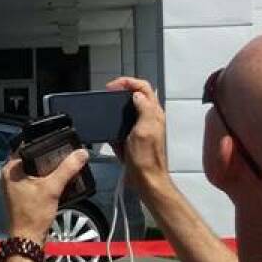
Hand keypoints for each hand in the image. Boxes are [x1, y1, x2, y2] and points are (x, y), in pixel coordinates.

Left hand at [0, 148, 89, 240]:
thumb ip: (67, 169)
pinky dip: (45, 178)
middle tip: (64, 153)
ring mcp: (14, 185)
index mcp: (10, 170)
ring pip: (34, 169)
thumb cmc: (34, 214)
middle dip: (48, 156)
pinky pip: (34, 179)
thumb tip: (81, 153)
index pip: (26, 147)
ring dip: (48, 168)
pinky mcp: (21, 194)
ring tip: (64, 164)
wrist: (28, 238)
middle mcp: (9, 175)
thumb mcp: (52, 188)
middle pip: (31, 158)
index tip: (58, 141)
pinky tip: (58, 178)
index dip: (42, 143)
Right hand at [106, 77, 170, 193]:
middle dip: (123, 89)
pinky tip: (109, 124)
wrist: (146, 179)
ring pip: (131, 107)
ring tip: (107, 104)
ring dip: (119, 103)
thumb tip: (137, 95)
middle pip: (138, 94)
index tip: (112, 87)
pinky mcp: (134, 137)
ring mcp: (142, 127)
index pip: (144, 88)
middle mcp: (149, 118)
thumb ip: (144, 109)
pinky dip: (116, 120)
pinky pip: (124, 123)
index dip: (128, 82)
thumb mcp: (144, 130)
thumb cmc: (145, 157)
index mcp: (154, 114)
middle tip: (108, 92)